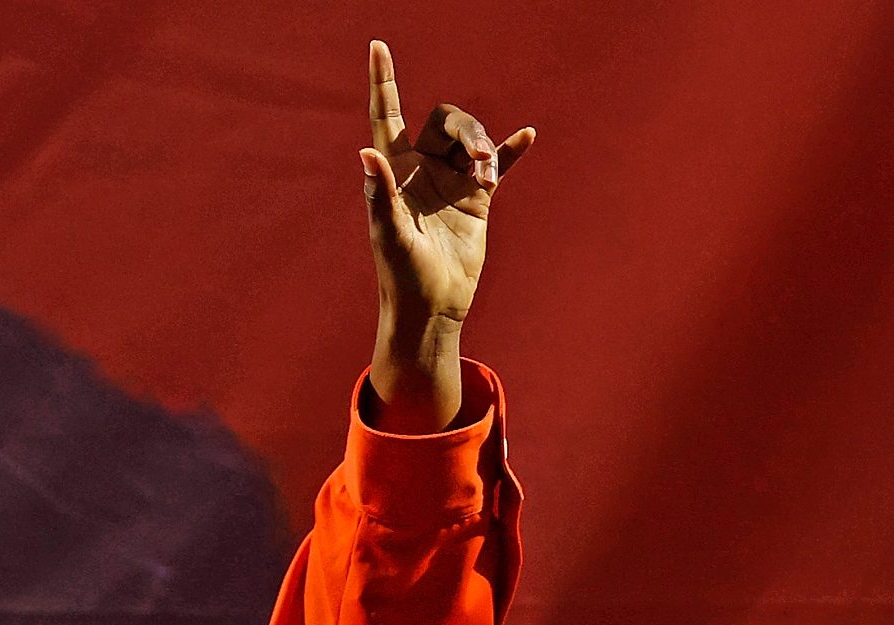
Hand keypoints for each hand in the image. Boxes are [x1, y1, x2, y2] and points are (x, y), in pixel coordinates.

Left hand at [360, 40, 532, 429]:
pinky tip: (526, 136)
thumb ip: (380, 193)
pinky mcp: (477, 198)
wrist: (432, 308)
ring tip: (486, 171)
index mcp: (395, 171)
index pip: (387, 115)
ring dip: (484, 145)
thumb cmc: (401, 277)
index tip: (377, 46)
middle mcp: (422, 169)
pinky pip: (498, 164)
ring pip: (472, 138)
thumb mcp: (389, 235)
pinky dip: (510, 150)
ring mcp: (451, 181)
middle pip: (445, 121)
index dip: (383, 81)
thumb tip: (366, 153)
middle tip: (477, 157)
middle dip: (466, 127)